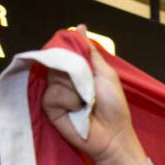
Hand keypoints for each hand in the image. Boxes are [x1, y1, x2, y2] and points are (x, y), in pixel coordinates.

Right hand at [42, 25, 147, 164]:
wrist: (113, 135)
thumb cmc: (114, 107)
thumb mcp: (106, 74)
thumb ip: (91, 52)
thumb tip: (80, 28)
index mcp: (76, 70)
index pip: (63, 51)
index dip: (67, 51)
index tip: (77, 57)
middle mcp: (64, 79)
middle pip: (56, 61)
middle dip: (74, 71)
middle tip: (88, 86)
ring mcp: (55, 93)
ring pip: (54, 77)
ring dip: (73, 88)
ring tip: (85, 101)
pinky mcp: (49, 107)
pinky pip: (52, 94)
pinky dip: (67, 100)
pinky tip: (76, 109)